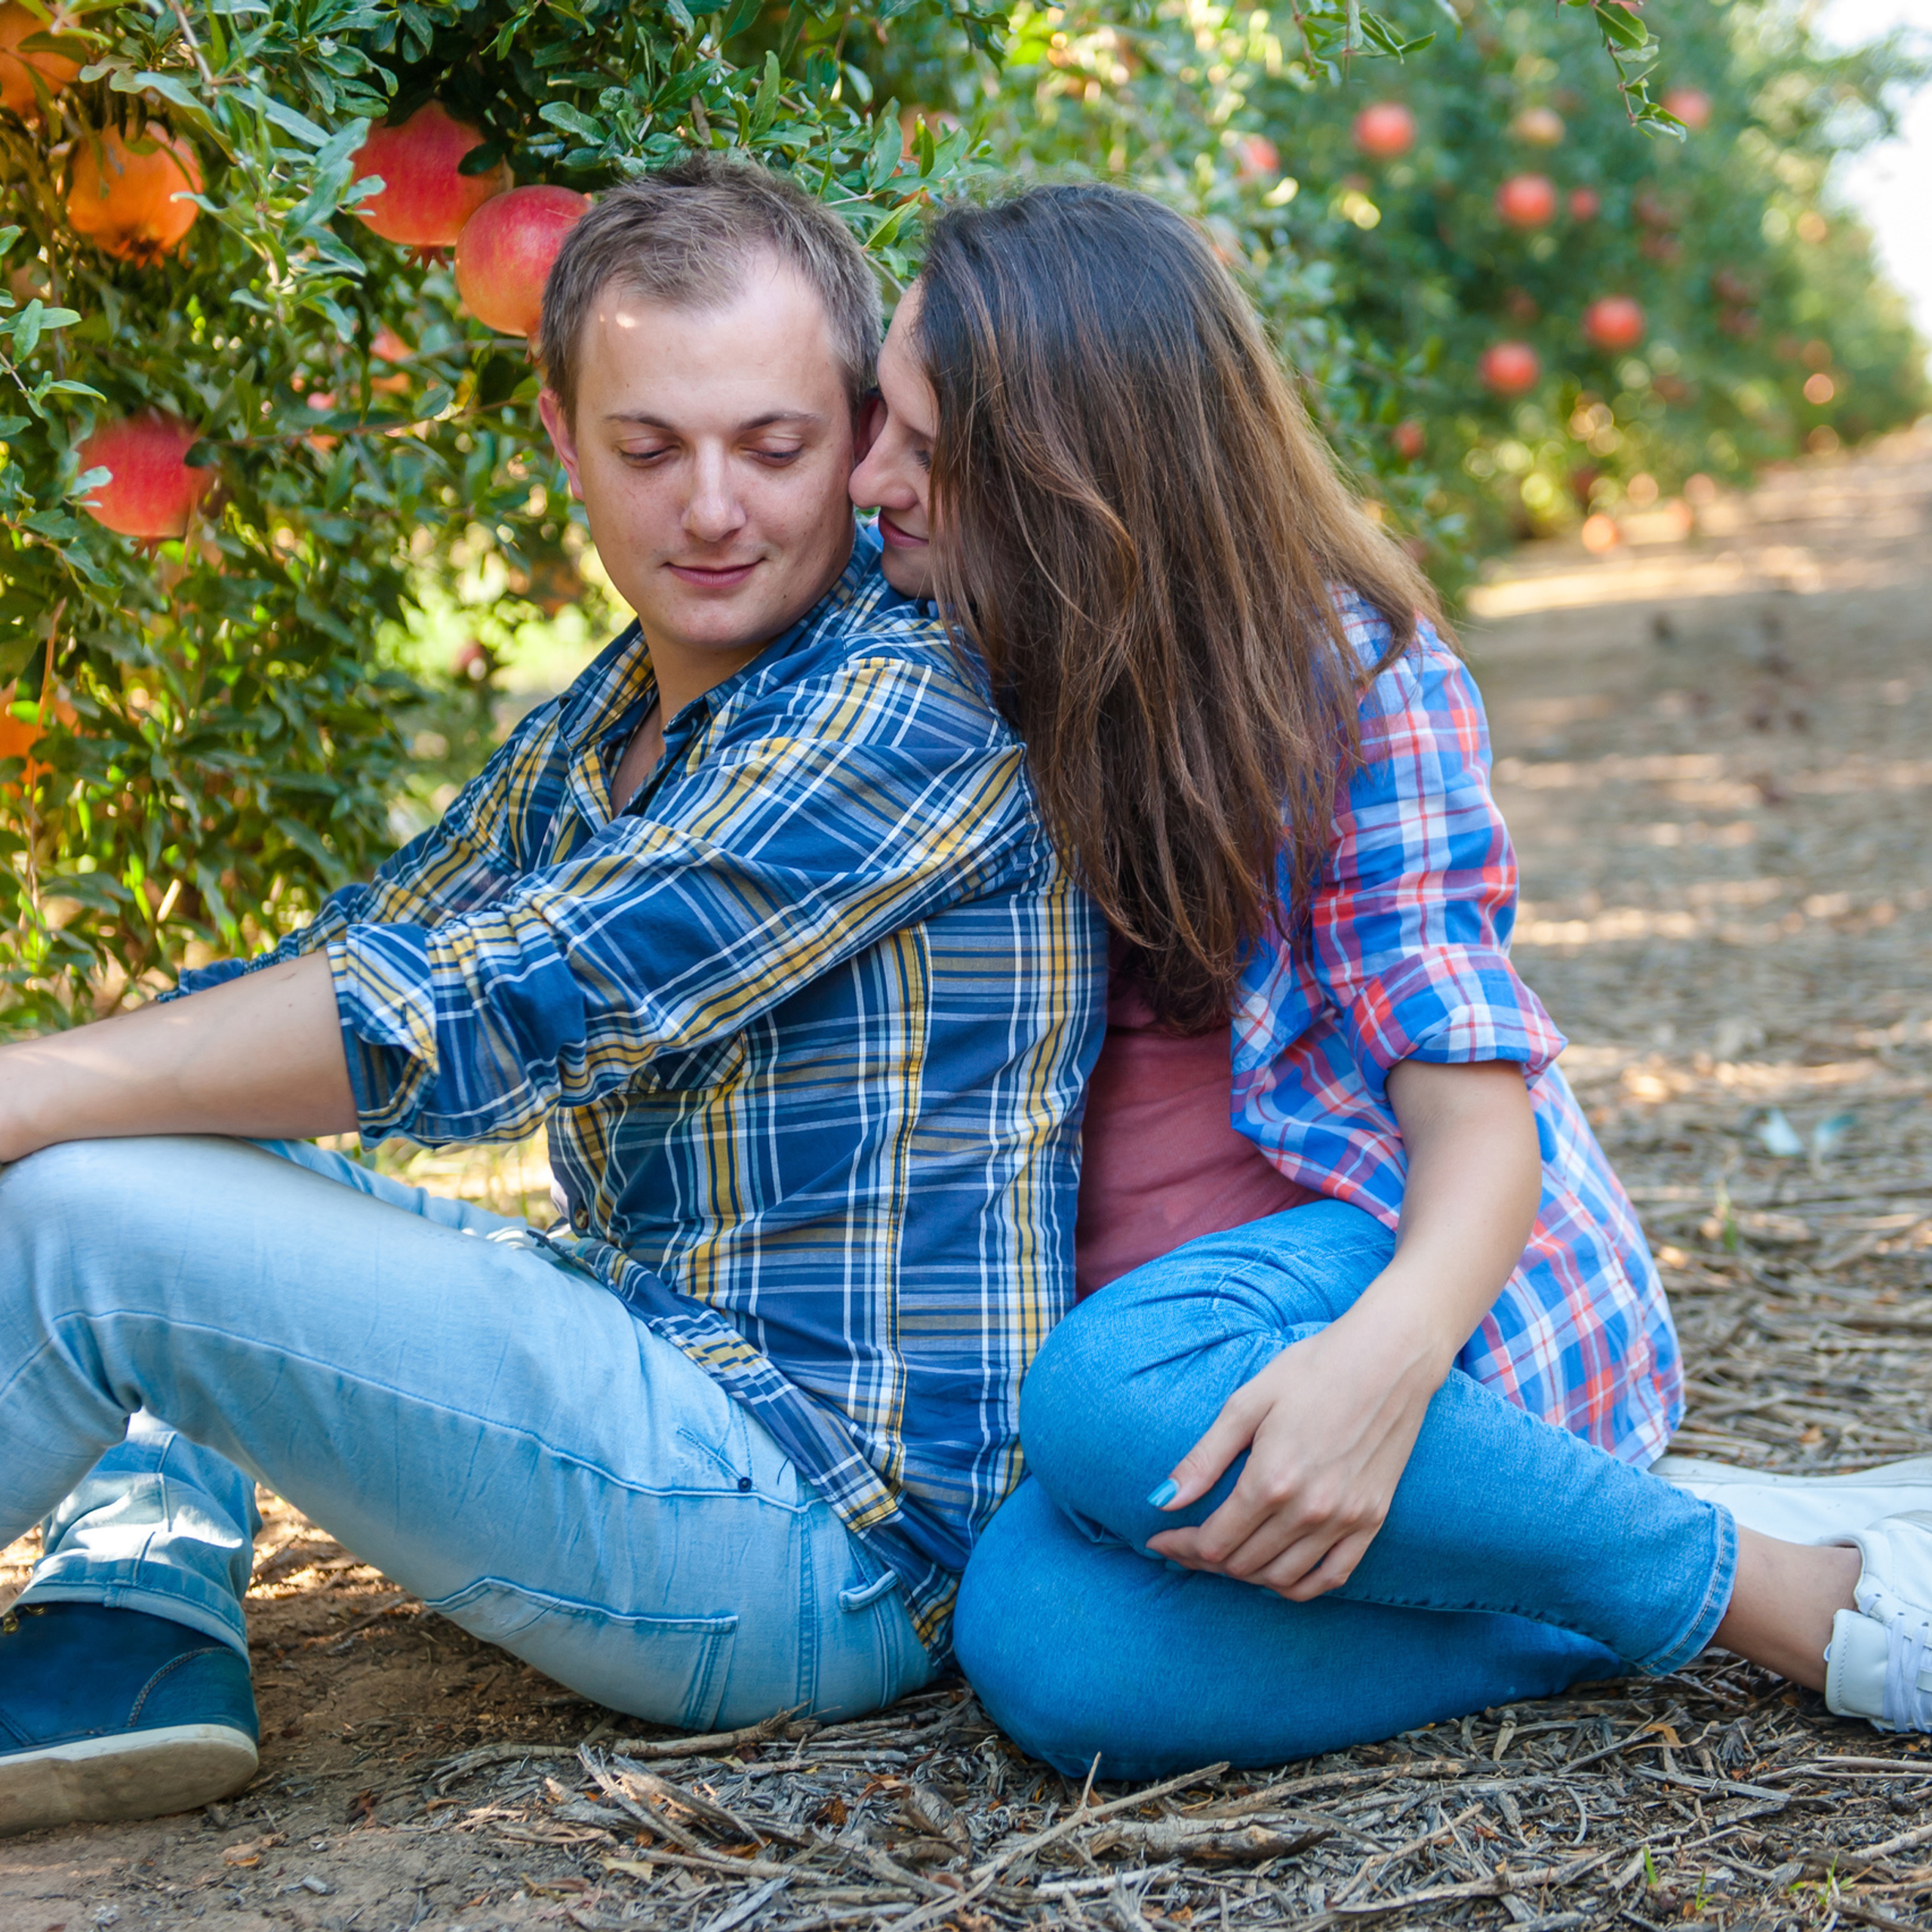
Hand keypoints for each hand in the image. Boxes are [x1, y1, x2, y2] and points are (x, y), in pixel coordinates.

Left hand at [1145, 1299, 1442, 1599]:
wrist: (1389, 1358)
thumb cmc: (1312, 1370)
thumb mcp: (1247, 1403)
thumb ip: (1203, 1458)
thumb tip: (1162, 1501)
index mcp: (1271, 1479)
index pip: (1214, 1543)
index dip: (1181, 1548)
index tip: (1160, 1540)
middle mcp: (1309, 1509)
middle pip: (1243, 1564)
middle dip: (1206, 1560)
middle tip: (1188, 1543)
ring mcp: (1345, 1519)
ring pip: (1282, 1578)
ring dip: (1247, 1574)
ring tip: (1227, 1553)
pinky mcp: (1373, 1520)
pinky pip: (1331, 1578)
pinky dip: (1298, 1586)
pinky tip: (1276, 1573)